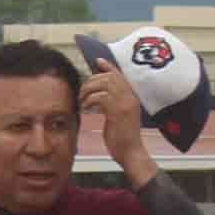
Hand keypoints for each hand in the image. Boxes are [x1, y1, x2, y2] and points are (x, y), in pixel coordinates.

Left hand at [80, 62, 152, 176]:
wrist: (131, 153)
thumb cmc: (122, 138)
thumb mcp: (119, 116)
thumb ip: (112, 104)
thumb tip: (98, 95)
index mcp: (132, 97)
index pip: (121, 75)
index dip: (109, 66)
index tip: (98, 61)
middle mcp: (130, 97)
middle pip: (110, 77)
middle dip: (92, 81)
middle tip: (82, 92)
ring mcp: (125, 104)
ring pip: (104, 84)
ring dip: (89, 90)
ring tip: (82, 101)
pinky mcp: (118, 112)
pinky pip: (100, 97)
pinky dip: (89, 100)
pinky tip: (85, 108)